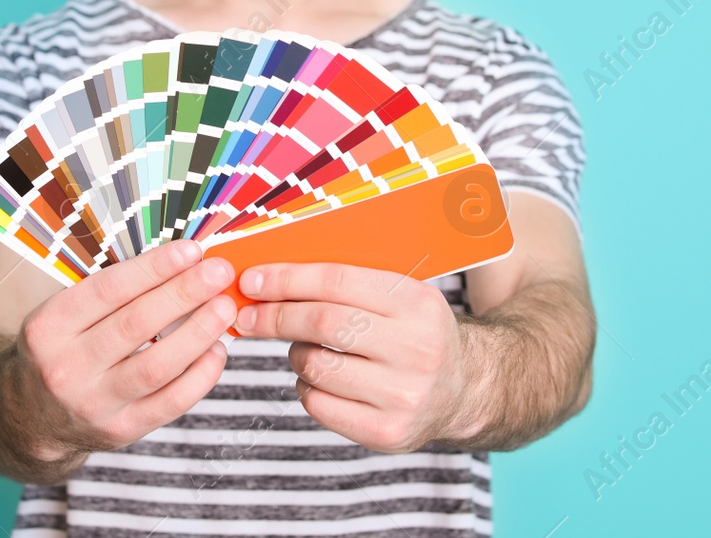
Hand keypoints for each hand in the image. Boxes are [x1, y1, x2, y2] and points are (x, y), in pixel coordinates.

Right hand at [14, 239, 236, 464]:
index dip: (154, 268)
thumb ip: (111, 292)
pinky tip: (216, 350)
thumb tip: (177, 262)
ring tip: (225, 308)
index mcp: (48, 327)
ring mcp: (93, 404)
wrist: (33, 417)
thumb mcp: (64, 315)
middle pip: (136, 325)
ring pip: (156, 366)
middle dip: (184, 294)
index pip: (108, 290)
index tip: (191, 251)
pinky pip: (170, 402)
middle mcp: (66, 367)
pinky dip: (200, 375)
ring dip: (198, 333)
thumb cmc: (61, 349)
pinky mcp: (120, 431)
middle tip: (219, 272)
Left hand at [233, 263, 474, 452]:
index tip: (252, 281)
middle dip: (275, 317)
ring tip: (305, 349)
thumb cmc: (415, 332)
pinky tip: (320, 379)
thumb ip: (348, 284)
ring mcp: (404, 395)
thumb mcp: (402, 295)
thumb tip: (271, 277)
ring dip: (295, 354)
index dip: (286, 279)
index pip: (337, 282)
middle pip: (322, 324)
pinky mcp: (388, 432)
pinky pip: (320, 405)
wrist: (463, 389)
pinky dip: (307, 387)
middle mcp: (416, 348)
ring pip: (316, 366)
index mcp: (417, 302)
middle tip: (247, 316)